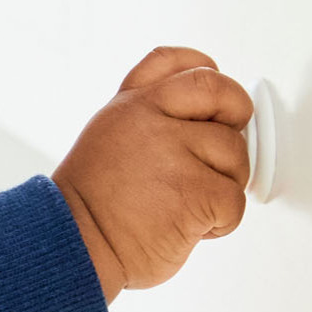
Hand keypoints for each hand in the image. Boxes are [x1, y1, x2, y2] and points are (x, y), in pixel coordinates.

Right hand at [53, 45, 250, 302]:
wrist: (74, 248)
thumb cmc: (92, 206)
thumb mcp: (106, 138)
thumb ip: (146, 117)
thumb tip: (197, 116)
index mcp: (130, 106)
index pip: (178, 63)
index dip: (209, 74)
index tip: (215, 102)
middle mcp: (151, 120)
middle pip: (222, 93)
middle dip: (238, 116)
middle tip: (224, 150)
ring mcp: (174, 153)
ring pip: (236, 154)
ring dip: (225, 184)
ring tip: (191, 203)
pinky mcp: (194, 192)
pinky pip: (234, 200)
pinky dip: (221, 222)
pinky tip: (191, 227)